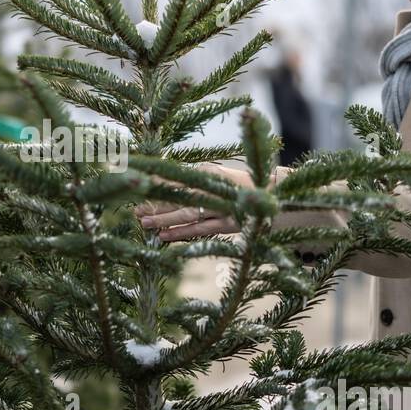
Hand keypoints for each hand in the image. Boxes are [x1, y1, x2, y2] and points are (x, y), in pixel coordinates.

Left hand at [133, 163, 254, 240]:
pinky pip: (200, 230)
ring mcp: (222, 207)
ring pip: (186, 214)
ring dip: (163, 219)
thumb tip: (167, 180)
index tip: (137, 185)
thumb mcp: (219, 175)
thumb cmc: (241, 186)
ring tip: (143, 222)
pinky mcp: (228, 224)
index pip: (177, 177)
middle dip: (155, 203)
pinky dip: (181, 233)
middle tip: (135, 209)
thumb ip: (197, 177)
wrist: (275, 198)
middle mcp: (214, 188)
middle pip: (178, 196)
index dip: (156, 182)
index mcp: (209, 173)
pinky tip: (164, 236)